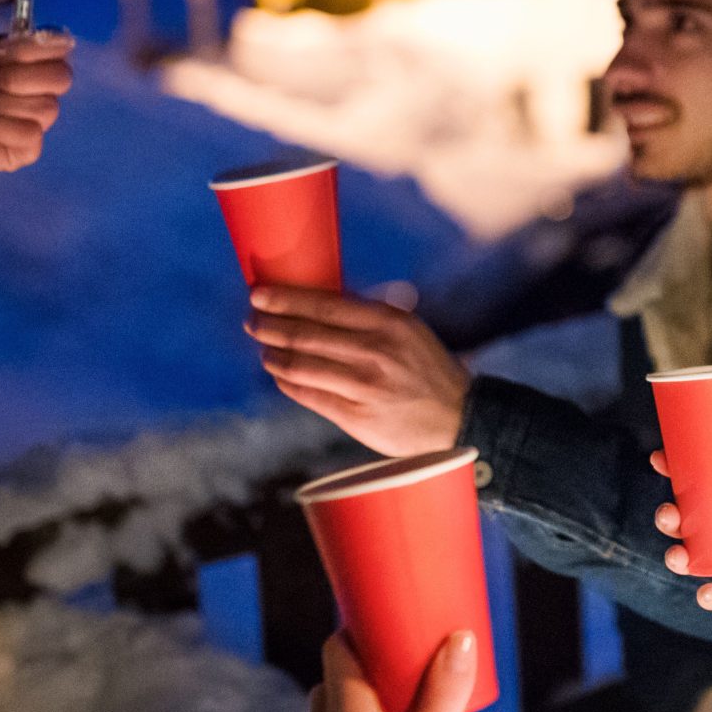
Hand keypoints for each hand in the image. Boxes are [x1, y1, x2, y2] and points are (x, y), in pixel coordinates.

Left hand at [0, 0, 74, 175]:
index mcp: (26, 56)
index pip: (61, 47)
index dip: (30, 49)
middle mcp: (35, 86)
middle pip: (62, 78)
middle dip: (16, 77)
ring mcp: (32, 119)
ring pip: (47, 109)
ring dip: (3, 105)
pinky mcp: (25, 150)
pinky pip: (31, 137)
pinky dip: (1, 131)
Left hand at [245, 285, 468, 456]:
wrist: (458, 416)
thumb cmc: (427, 368)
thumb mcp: (410, 329)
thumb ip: (370, 315)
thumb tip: (319, 298)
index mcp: (389, 322)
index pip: (324, 305)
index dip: (285, 299)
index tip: (259, 294)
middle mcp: (375, 351)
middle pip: (305, 335)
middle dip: (270, 326)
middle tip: (252, 321)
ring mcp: (364, 386)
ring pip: (301, 366)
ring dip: (274, 356)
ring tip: (265, 351)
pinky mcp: (357, 416)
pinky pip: (309, 396)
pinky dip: (288, 383)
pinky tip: (281, 376)